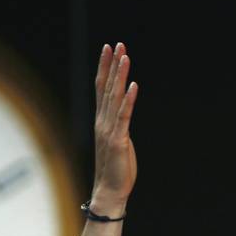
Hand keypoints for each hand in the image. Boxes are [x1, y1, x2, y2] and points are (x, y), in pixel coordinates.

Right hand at [91, 42, 137, 210]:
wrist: (109, 190)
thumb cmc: (115, 168)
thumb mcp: (117, 141)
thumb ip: (118, 126)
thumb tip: (123, 115)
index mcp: (102, 121)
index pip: (101, 89)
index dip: (104, 68)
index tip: (108, 49)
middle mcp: (102, 122)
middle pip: (106, 88)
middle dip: (112, 65)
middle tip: (116, 44)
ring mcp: (109, 131)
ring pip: (114, 98)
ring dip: (120, 76)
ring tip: (125, 57)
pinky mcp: (118, 141)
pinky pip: (124, 116)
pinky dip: (129, 100)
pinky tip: (134, 85)